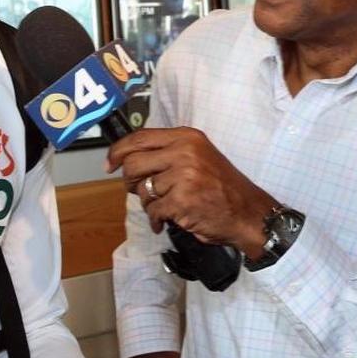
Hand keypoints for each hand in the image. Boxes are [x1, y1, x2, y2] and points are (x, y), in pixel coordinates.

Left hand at [106, 126, 275, 256]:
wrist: (247, 212)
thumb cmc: (221, 187)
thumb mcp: (198, 156)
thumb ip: (167, 153)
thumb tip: (128, 160)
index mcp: (186, 137)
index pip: (139, 138)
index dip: (118, 151)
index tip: (108, 164)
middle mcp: (184, 152)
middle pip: (133, 164)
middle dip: (130, 182)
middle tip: (138, 191)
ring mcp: (183, 176)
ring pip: (143, 190)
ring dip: (149, 203)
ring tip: (165, 206)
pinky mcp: (182, 200)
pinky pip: (153, 210)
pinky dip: (157, 219)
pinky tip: (167, 220)